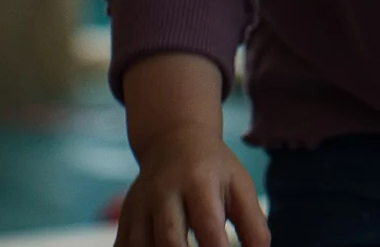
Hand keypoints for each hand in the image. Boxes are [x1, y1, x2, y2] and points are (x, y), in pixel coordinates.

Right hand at [118, 54, 267, 246]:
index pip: (208, 225)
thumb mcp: (240, 188)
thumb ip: (254, 225)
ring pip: (140, 245)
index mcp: (199, 181)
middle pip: (169, 239)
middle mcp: (164, 192)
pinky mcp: (125, 219)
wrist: (173, 142)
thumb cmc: (215, 171)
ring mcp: (139, 206)